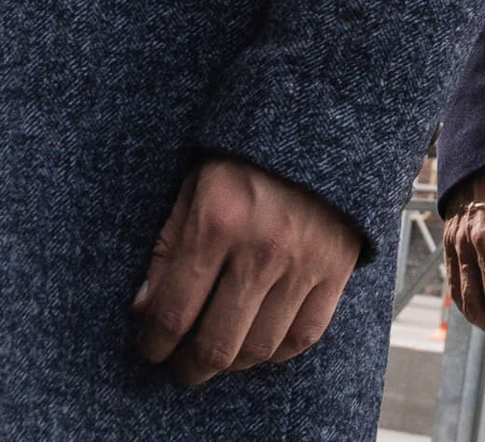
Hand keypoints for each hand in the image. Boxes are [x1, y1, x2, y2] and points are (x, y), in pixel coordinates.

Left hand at [132, 157, 362, 384]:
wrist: (324, 119)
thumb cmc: (250, 154)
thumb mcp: (195, 186)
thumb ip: (167, 248)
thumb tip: (145, 311)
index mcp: (217, 221)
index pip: (173, 315)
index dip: (154, 345)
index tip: (152, 347)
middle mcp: (263, 246)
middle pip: (216, 344)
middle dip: (190, 366)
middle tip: (182, 365)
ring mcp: (305, 258)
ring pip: (260, 347)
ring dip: (233, 361)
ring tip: (222, 350)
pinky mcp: (339, 263)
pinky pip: (306, 334)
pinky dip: (279, 349)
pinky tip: (262, 338)